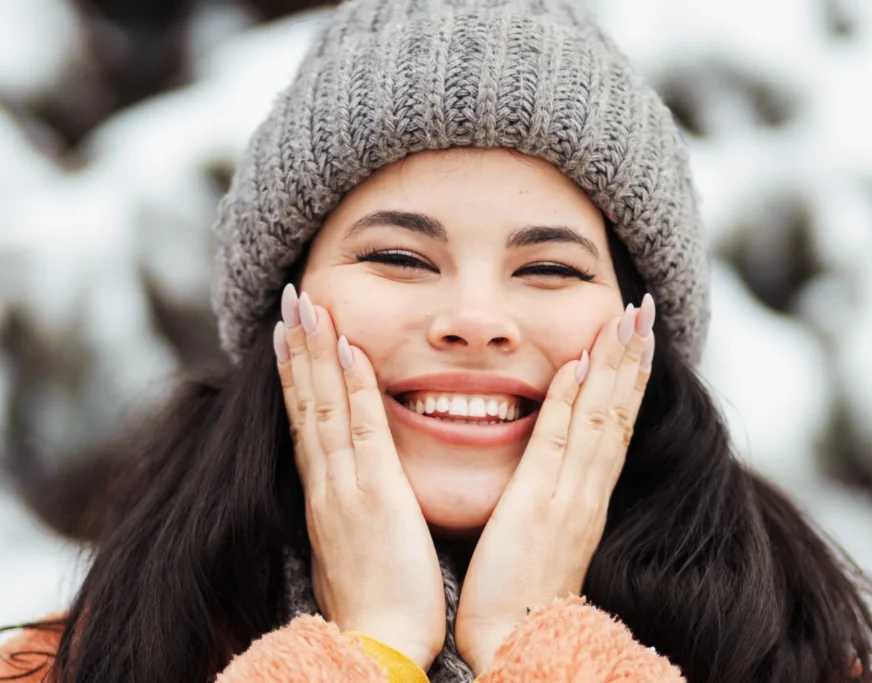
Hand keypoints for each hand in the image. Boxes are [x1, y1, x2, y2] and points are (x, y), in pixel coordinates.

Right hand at [275, 284, 446, 671]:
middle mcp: (327, 484)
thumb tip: (353, 498)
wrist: (378, 646)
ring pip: (324, 406)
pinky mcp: (374, 497)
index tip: (292, 334)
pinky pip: (361, 432)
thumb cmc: (378, 602)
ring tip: (308, 305)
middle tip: (291, 298)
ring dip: (317, 352)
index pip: (307, 423)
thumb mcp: (357, 549)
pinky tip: (351, 350)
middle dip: (298, 348)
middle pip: (306, 404)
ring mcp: (345, 487)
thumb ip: (353, 514)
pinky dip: (352, 389)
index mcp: (327, 495)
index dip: (298, 376)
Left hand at [454, 295, 655, 674]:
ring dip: (616, 364)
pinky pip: (559, 443)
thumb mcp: (542, 537)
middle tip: (645, 306)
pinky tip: (578, 362)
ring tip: (629, 317)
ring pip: (601, 417)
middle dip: (633, 356)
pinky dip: (573, 401)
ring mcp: (569, 498)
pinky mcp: (539, 508)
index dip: (627, 378)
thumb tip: (555, 464)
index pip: (613, 424)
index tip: (635, 334)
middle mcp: (587, 491)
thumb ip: (550, 495)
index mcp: (585, 497)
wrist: (514, 646)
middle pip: (618, 411)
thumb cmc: (519, 597)